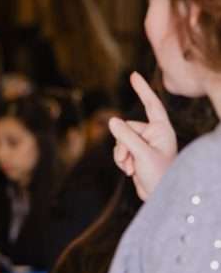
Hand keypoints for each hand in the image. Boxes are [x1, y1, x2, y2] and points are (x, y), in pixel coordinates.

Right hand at [109, 71, 177, 199]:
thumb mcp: (142, 154)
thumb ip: (126, 136)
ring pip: (121, 139)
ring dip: (121, 154)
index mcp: (162, 129)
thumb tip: (112, 120)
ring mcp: (144, 144)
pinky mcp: (137, 154)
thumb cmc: (159, 175)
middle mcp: (154, 134)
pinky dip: (121, 160)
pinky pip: (121, 150)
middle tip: (129, 160)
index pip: (151, 104)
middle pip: (127, 127)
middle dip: (123, 144)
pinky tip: (130, 172)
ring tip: (130, 168)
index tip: (133, 75)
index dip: (142, 89)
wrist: (160, 197)